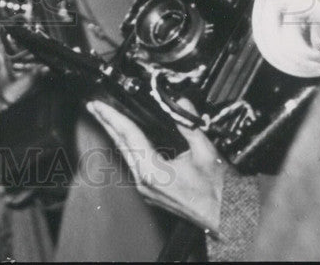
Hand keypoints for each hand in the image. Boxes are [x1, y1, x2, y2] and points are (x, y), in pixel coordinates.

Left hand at [86, 98, 226, 234]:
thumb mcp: (205, 152)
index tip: (98, 105)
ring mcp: (146, 189)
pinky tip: (125, 139)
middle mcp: (144, 181)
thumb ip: (189, 125)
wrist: (226, 218)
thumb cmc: (217, 191)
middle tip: (93, 106)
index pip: (128, 136)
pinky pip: (134, 164)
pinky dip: (128, 147)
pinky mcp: (151, 192)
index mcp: (153, 171)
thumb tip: (181, 103)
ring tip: (105, 118)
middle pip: (121, 145)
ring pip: (126, 155)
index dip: (112, 117)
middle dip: (106, 123)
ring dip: (116, 134)